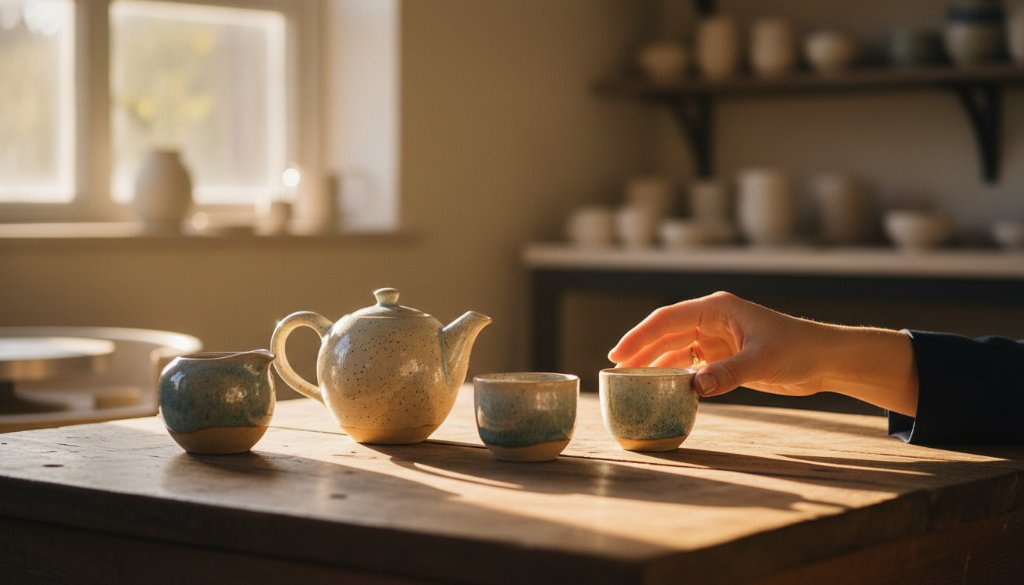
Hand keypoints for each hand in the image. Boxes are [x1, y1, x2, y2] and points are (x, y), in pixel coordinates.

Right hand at [607, 291, 917, 415]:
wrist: (826, 360)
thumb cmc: (799, 351)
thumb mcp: (762, 362)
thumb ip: (726, 374)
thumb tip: (692, 388)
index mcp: (716, 310)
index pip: (667, 320)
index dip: (639, 337)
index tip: (618, 355)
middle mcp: (711, 321)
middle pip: (666, 335)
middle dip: (640, 351)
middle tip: (614, 372)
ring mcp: (717, 339)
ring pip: (675, 351)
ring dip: (655, 365)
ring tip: (631, 383)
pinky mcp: (724, 357)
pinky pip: (691, 366)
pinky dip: (675, 376)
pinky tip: (662, 390)